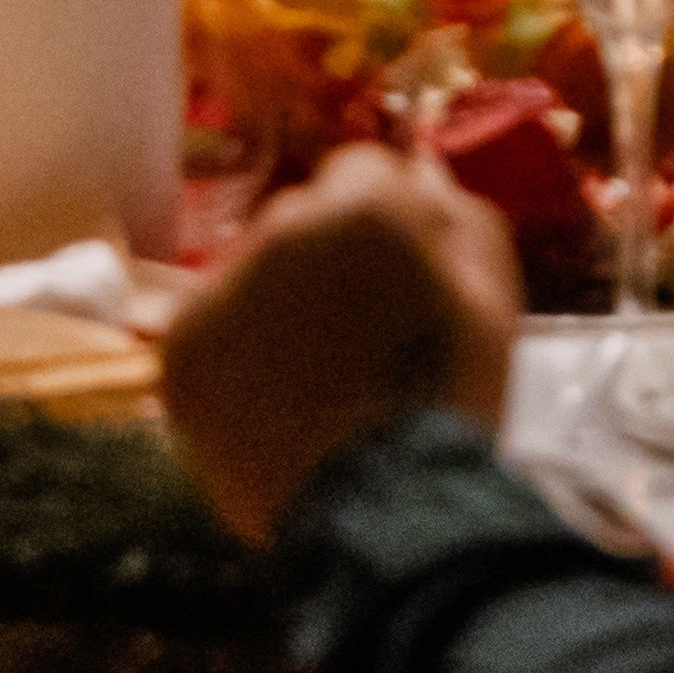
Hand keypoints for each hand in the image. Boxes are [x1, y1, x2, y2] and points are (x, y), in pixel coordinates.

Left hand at [160, 148, 521, 544]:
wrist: (388, 505)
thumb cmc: (453, 396)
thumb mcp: (493, 292)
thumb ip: (458, 216)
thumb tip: (423, 174)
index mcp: (364, 205)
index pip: (363, 168)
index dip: (385, 220)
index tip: (395, 269)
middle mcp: (280, 227)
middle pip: (300, 217)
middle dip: (325, 256)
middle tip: (356, 326)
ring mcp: (221, 288)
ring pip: (249, 271)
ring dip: (276, 301)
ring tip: (312, 374)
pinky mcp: (180, 351)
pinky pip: (210, 329)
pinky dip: (236, 355)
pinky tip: (273, 398)